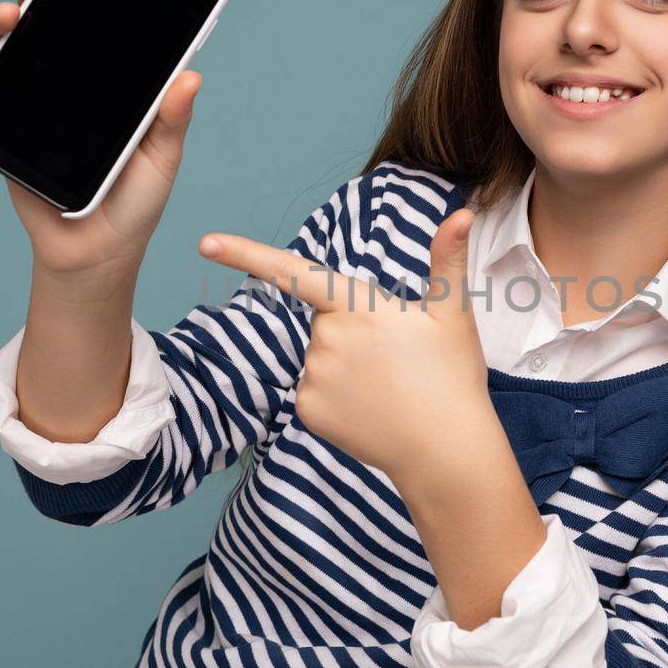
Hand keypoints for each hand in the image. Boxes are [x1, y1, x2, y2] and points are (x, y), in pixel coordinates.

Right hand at [0, 0, 204, 277]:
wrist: (96, 254)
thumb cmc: (135, 203)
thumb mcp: (162, 159)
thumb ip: (172, 120)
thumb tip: (191, 75)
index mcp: (108, 81)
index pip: (95, 26)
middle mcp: (66, 83)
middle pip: (46, 25)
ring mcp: (30, 104)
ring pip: (8, 51)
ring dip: (0, 26)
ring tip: (7, 19)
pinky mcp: (2, 132)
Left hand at [197, 206, 492, 486]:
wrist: (445, 453)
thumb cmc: (452, 378)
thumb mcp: (453, 316)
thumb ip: (448, 261)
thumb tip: (463, 214)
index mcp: (357, 307)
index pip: (295, 272)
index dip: (246, 254)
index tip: (205, 243)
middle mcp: (325, 340)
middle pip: (325, 320)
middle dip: (352, 329)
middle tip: (396, 356)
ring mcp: (313, 378)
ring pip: (320, 356)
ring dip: (346, 363)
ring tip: (389, 386)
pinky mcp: (307, 411)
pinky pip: (314, 390)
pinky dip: (337, 396)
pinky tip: (370, 409)